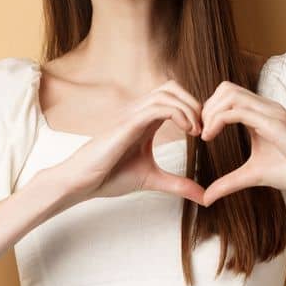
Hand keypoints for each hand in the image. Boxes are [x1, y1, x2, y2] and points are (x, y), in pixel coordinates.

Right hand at [49, 79, 207, 208]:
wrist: (81, 182)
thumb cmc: (109, 177)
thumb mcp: (153, 179)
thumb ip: (179, 184)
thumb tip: (204, 197)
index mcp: (144, 120)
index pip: (173, 97)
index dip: (193, 108)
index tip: (204, 132)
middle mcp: (138, 112)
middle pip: (172, 87)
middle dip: (194, 102)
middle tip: (205, 127)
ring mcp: (131, 115)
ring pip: (167, 92)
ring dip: (189, 107)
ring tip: (197, 131)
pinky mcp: (127, 123)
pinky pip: (158, 107)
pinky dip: (179, 114)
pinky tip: (188, 131)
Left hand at [199, 80, 285, 205]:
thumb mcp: (253, 175)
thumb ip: (229, 182)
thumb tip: (205, 198)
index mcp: (262, 114)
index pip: (228, 96)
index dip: (209, 111)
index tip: (202, 135)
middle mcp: (266, 107)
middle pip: (225, 88)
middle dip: (206, 108)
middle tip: (200, 133)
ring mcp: (271, 112)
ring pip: (229, 94)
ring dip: (210, 112)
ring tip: (204, 135)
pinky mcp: (274, 123)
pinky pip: (238, 111)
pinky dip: (217, 120)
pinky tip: (210, 138)